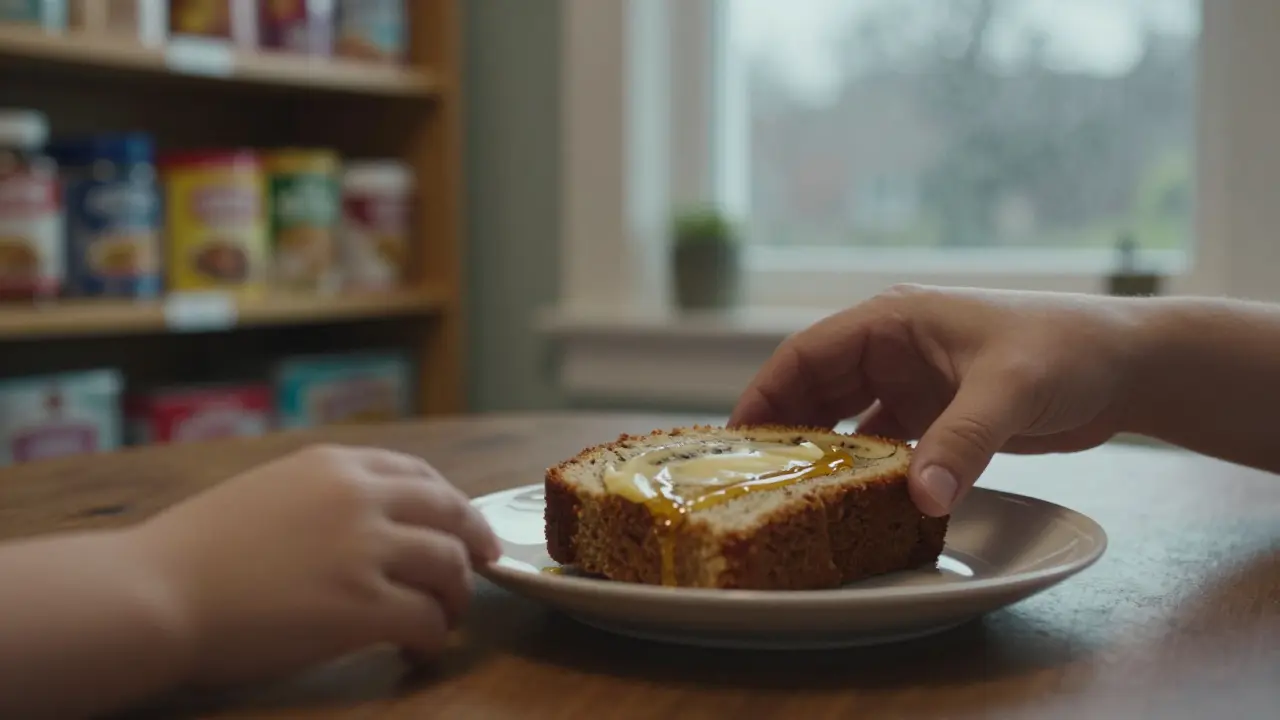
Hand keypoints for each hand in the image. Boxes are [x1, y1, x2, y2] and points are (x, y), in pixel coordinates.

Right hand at [126, 444, 500, 686]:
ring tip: (442, 620)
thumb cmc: (194, 550)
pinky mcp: (365, 606)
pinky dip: (433, 636)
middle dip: (474, 543)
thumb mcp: (269, 491)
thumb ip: (323, 496)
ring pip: (451, 567)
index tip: (462, 525)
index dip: (450, 504)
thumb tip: (367, 519)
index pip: (420, 475)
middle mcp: (362, 497)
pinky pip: (428, 619)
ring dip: (456, 597)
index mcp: (336, 465)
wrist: (155, 591)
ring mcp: (367, 550)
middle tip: (482, 568)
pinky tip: (415, 649)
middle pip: (451, 514)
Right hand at [730, 285, 1141, 515]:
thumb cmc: (1067, 350)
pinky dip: (862, 466)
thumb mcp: (1009, 390)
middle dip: (783, 427)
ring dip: (820, 449)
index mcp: (894, 319)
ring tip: (786, 491)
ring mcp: (913, 381)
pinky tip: (848, 497)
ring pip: (843, 417)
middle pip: (815, 387)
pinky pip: (880, 441)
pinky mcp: (935, 413)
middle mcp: (893, 347)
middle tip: (752, 477)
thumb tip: (922, 499)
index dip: (765, 392)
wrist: (1126, 368)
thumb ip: (962, 442)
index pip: (807, 353)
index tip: (734, 438)